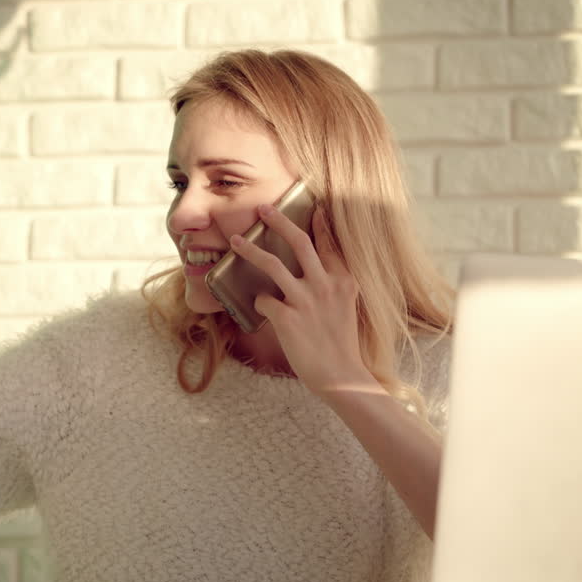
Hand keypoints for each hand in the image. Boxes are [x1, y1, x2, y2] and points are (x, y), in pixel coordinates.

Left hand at [229, 203, 378, 397]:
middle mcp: (325, 284)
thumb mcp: (346, 305)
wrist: (341, 375)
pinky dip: (258, 301)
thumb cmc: (341, 342)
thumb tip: (313, 268)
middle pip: (299, 242)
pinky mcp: (287, 318)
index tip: (312, 206)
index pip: (329, 242)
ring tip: (234, 241)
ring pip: (272, 264)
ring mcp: (305, 300)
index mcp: (343, 280)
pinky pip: (263, 300)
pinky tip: (261, 307)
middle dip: (279, 221)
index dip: (319, 222)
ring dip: (250, 250)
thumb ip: (333, 283)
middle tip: (262, 208)